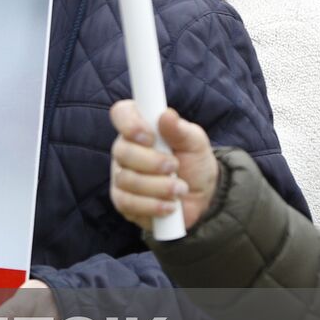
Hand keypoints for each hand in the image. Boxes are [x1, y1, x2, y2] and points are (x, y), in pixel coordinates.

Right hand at [109, 101, 219, 230]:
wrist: (200, 196)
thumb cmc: (194, 162)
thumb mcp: (195, 143)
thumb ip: (181, 130)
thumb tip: (167, 115)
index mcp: (139, 126)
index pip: (121, 113)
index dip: (130, 123)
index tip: (150, 137)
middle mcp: (124, 149)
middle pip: (122, 151)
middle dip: (152, 162)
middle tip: (175, 166)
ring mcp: (120, 175)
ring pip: (126, 179)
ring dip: (159, 186)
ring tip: (180, 189)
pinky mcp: (122, 200)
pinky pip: (127, 203)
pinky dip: (153, 205)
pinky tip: (169, 205)